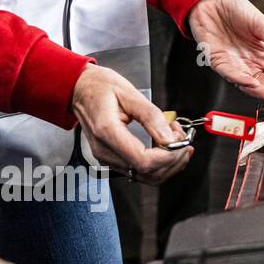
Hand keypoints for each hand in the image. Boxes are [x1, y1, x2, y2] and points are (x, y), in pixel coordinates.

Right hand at [70, 64, 192, 182]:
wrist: (78, 90)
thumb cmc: (99, 87)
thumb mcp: (129, 93)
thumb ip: (151, 117)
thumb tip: (169, 138)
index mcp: (107, 132)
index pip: (143, 161)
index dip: (167, 157)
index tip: (180, 143)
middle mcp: (105, 151)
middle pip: (147, 173)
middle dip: (173, 161)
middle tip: (184, 140)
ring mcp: (107, 158)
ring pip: (146, 177)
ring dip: (168, 164)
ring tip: (178, 142)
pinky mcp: (112, 159)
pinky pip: (139, 171)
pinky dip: (158, 164)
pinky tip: (167, 148)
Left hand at [187, 0, 263, 100]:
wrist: (212, 1)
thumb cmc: (236, 9)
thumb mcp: (263, 25)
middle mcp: (250, 62)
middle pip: (263, 83)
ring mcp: (235, 64)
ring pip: (247, 84)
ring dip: (257, 90)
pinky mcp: (219, 63)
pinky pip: (230, 75)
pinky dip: (240, 80)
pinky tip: (251, 82)